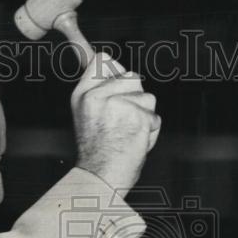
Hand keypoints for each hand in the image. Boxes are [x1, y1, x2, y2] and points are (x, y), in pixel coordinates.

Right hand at [72, 52, 160, 192]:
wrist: (101, 178)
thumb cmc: (97, 153)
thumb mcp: (89, 117)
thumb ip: (100, 92)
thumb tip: (105, 64)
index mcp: (82, 95)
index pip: (102, 60)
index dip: (115, 68)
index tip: (118, 77)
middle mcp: (97, 96)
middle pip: (131, 76)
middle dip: (135, 97)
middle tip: (123, 120)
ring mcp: (117, 105)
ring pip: (147, 96)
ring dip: (144, 116)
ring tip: (128, 134)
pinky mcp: (136, 117)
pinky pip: (154, 117)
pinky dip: (150, 132)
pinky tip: (134, 142)